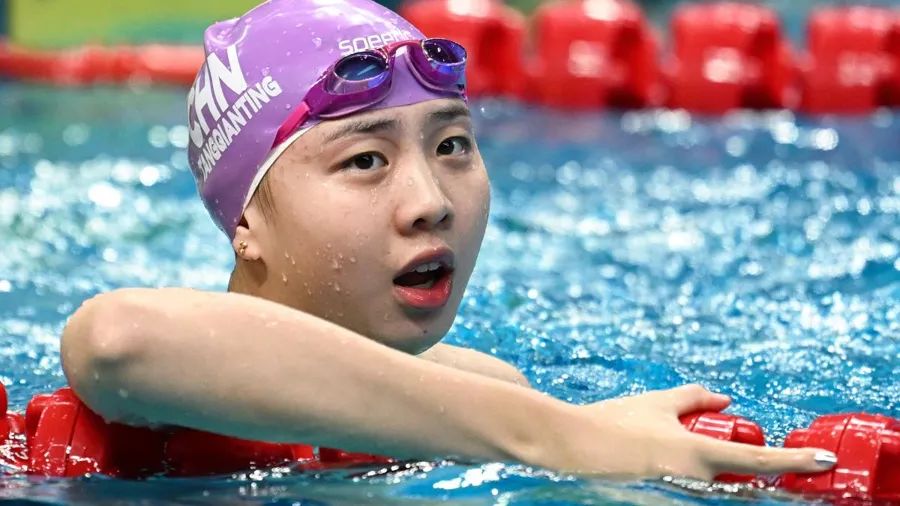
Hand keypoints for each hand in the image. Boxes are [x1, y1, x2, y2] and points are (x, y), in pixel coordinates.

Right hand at [540, 384, 835, 479]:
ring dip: (716, 471)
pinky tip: (663, 460)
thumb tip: (724, 399)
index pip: (760, 462)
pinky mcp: (663, 498)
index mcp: (699, 454)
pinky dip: (696, 476)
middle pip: (740, 481)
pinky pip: (693, 489)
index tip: (824, 461)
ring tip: (677, 449)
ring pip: (715, 485)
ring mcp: (680, 494)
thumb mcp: (657, 403)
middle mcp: (695, 481)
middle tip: (722, 446)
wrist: (570, 445)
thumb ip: (694, 398)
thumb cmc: (613, 422)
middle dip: (749, 467)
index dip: (796, 461)